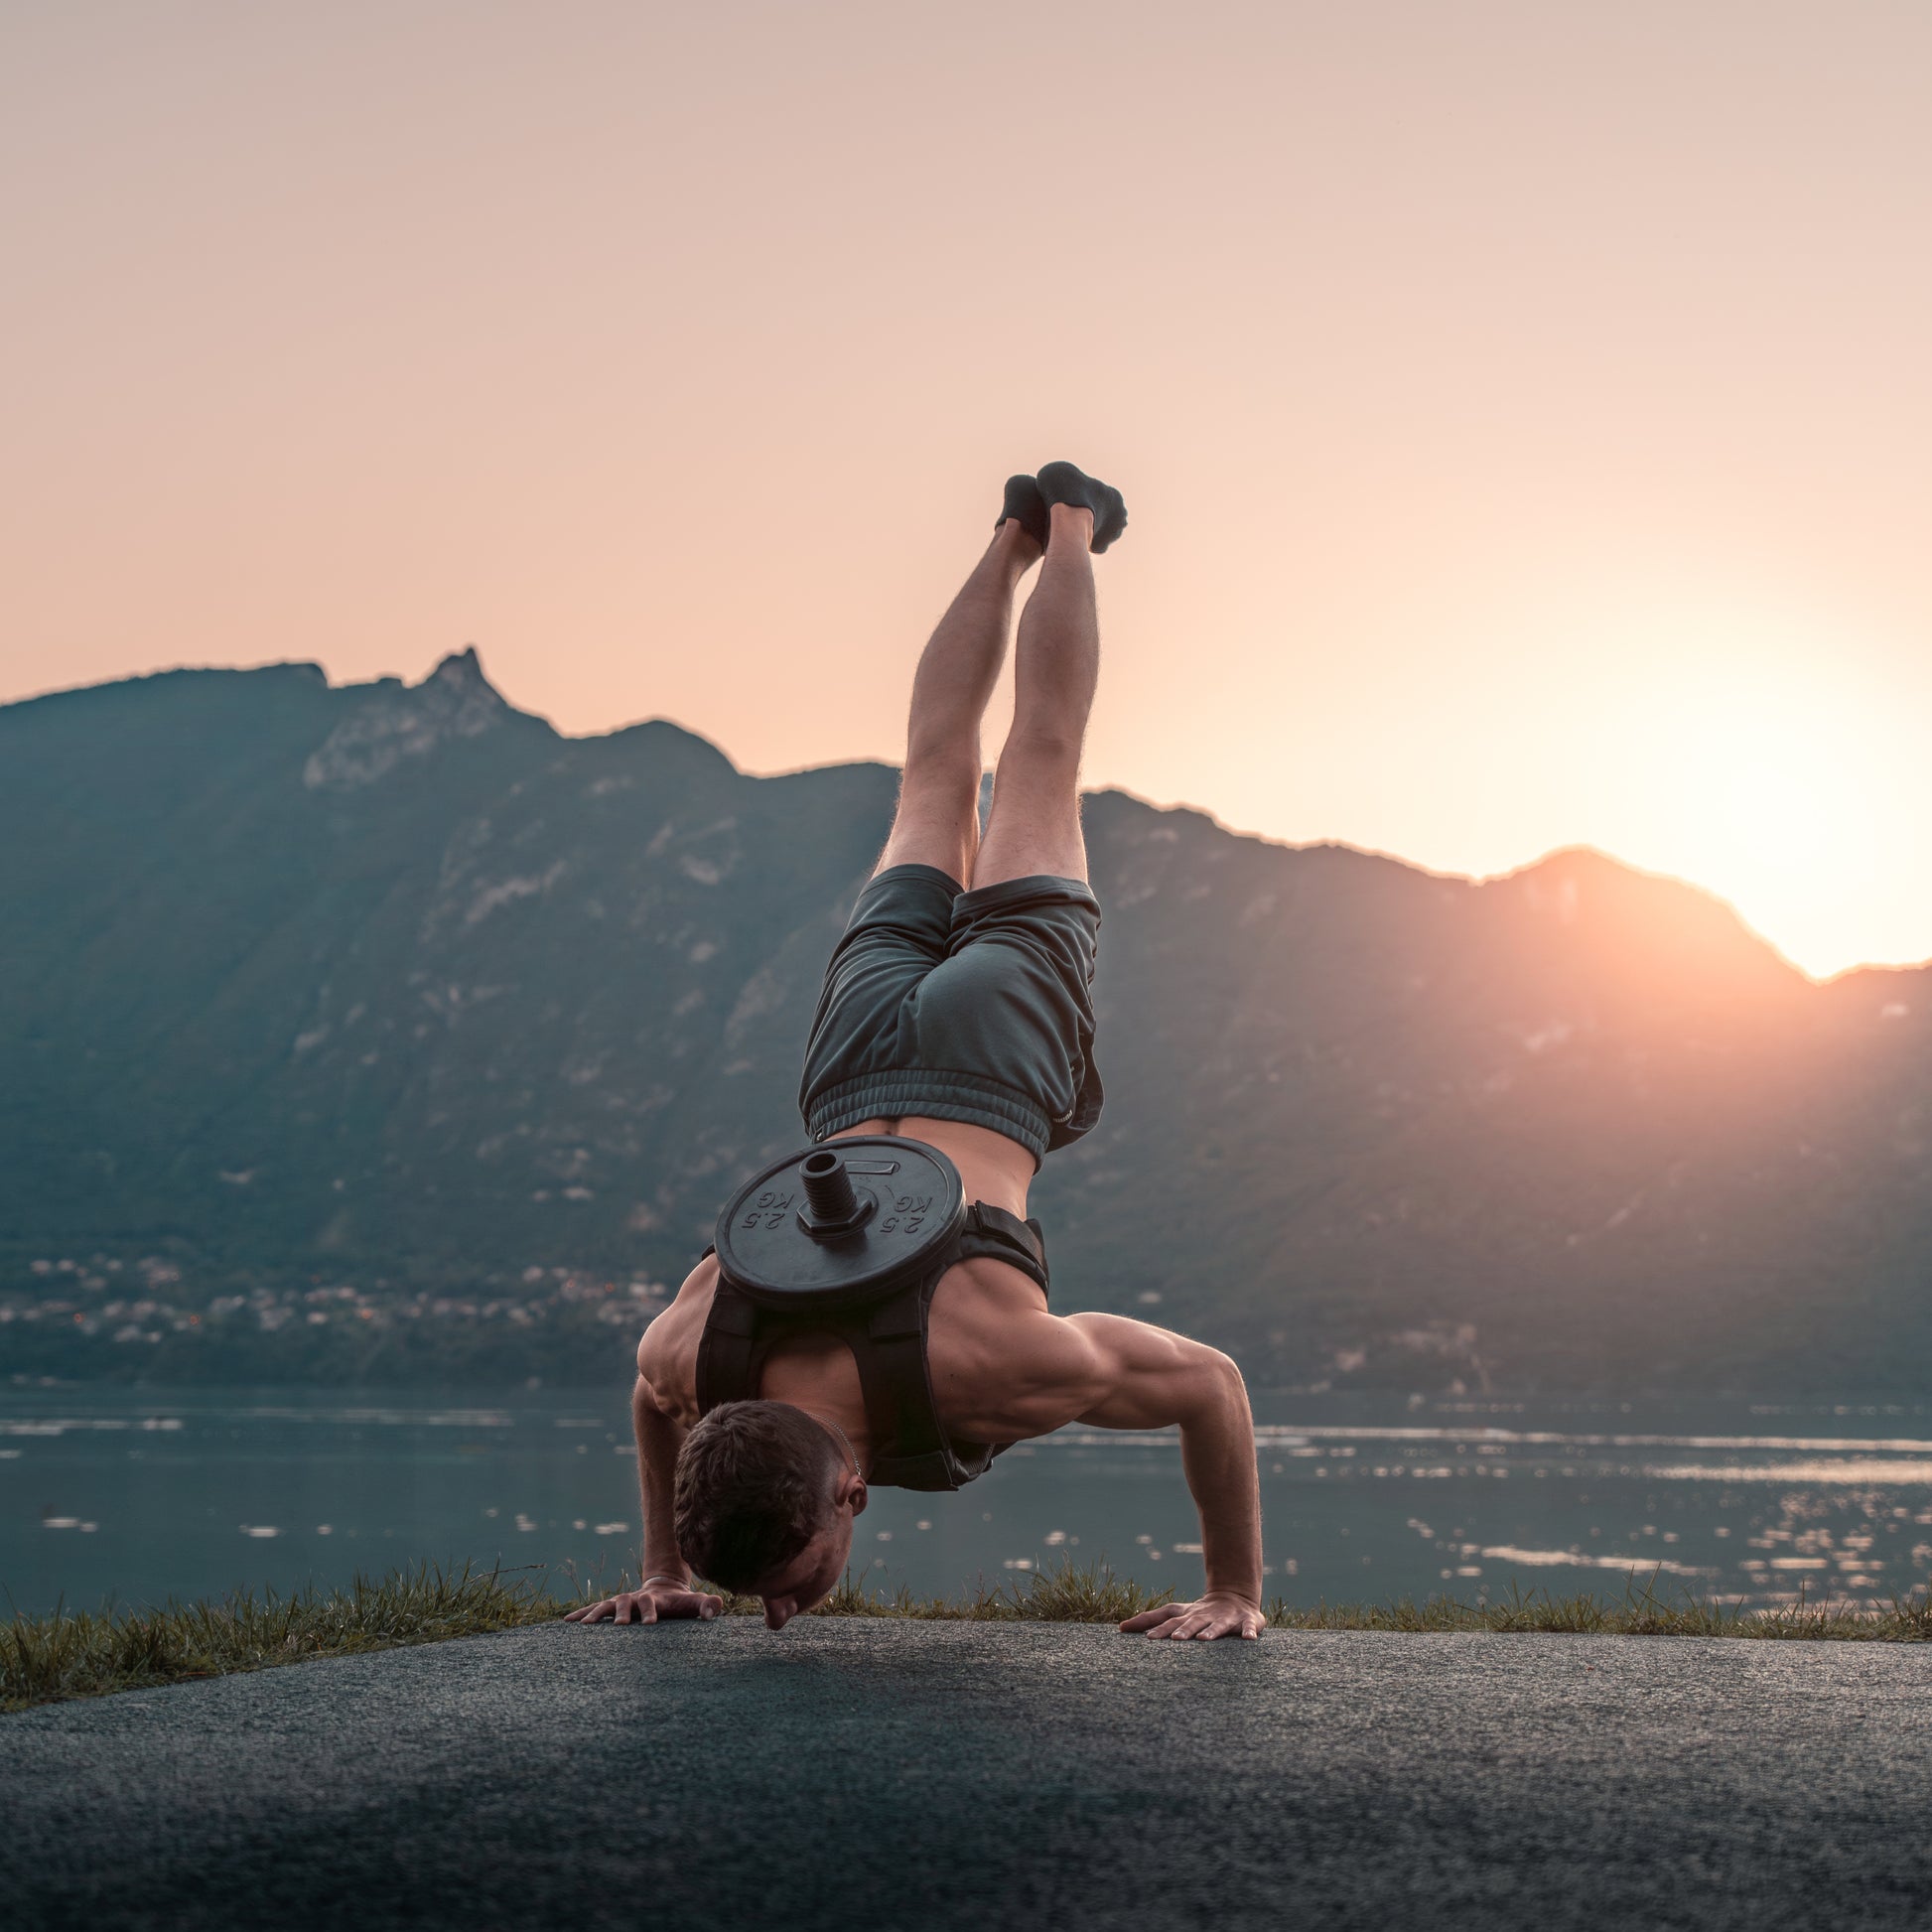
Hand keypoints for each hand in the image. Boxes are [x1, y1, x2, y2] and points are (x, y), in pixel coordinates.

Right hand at [564, 1580, 722, 1624]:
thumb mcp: (695, 1603)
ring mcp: (621, 1602)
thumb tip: (715, 1610)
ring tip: (584, 1627)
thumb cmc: (681, 1602)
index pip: (651, 1603)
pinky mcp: (612, 1608)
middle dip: (622, 1612)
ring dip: (595, 1615)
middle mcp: (634, 1598)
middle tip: (620, 1625)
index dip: (650, 1611)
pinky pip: (594, 1610)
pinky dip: (582, 1615)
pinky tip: (567, 1623)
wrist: (664, 1588)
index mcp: (653, 1599)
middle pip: (624, 1602)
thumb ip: (708, 1605)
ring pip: (605, 1605)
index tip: (650, 1624)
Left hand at [1119, 1591, 1264, 1641]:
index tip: (1148, 1640)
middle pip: (1193, 1623)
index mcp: (1188, 1615)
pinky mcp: (1246, 1621)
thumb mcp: (1176, 1613)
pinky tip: (1249, 1640)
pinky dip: (1249, 1632)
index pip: (1171, 1621)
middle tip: (1177, 1639)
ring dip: (1212, 1632)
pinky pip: (1249, 1627)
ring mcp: (1226, 1618)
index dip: (1161, 1628)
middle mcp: (1205, 1616)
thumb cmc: (1200, 1612)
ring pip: (1219, 1625)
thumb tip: (1120, 1628)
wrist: (1235, 1596)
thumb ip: (1150, 1620)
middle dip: (1185, 1630)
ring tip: (1205, 1640)